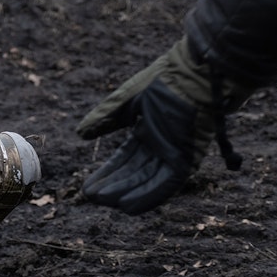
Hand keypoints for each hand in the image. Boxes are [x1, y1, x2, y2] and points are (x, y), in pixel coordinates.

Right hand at [77, 37, 250, 213]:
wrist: (196, 70)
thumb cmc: (165, 79)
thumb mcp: (127, 100)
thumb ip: (105, 118)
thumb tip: (81, 133)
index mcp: (149, 131)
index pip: (125, 159)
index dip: (107, 173)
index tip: (88, 185)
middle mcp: (163, 146)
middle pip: (134, 173)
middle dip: (112, 186)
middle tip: (90, 196)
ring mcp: (176, 153)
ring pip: (148, 181)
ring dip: (125, 193)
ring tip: (102, 200)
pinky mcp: (188, 158)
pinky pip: (166, 184)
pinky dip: (147, 196)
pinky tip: (125, 206)